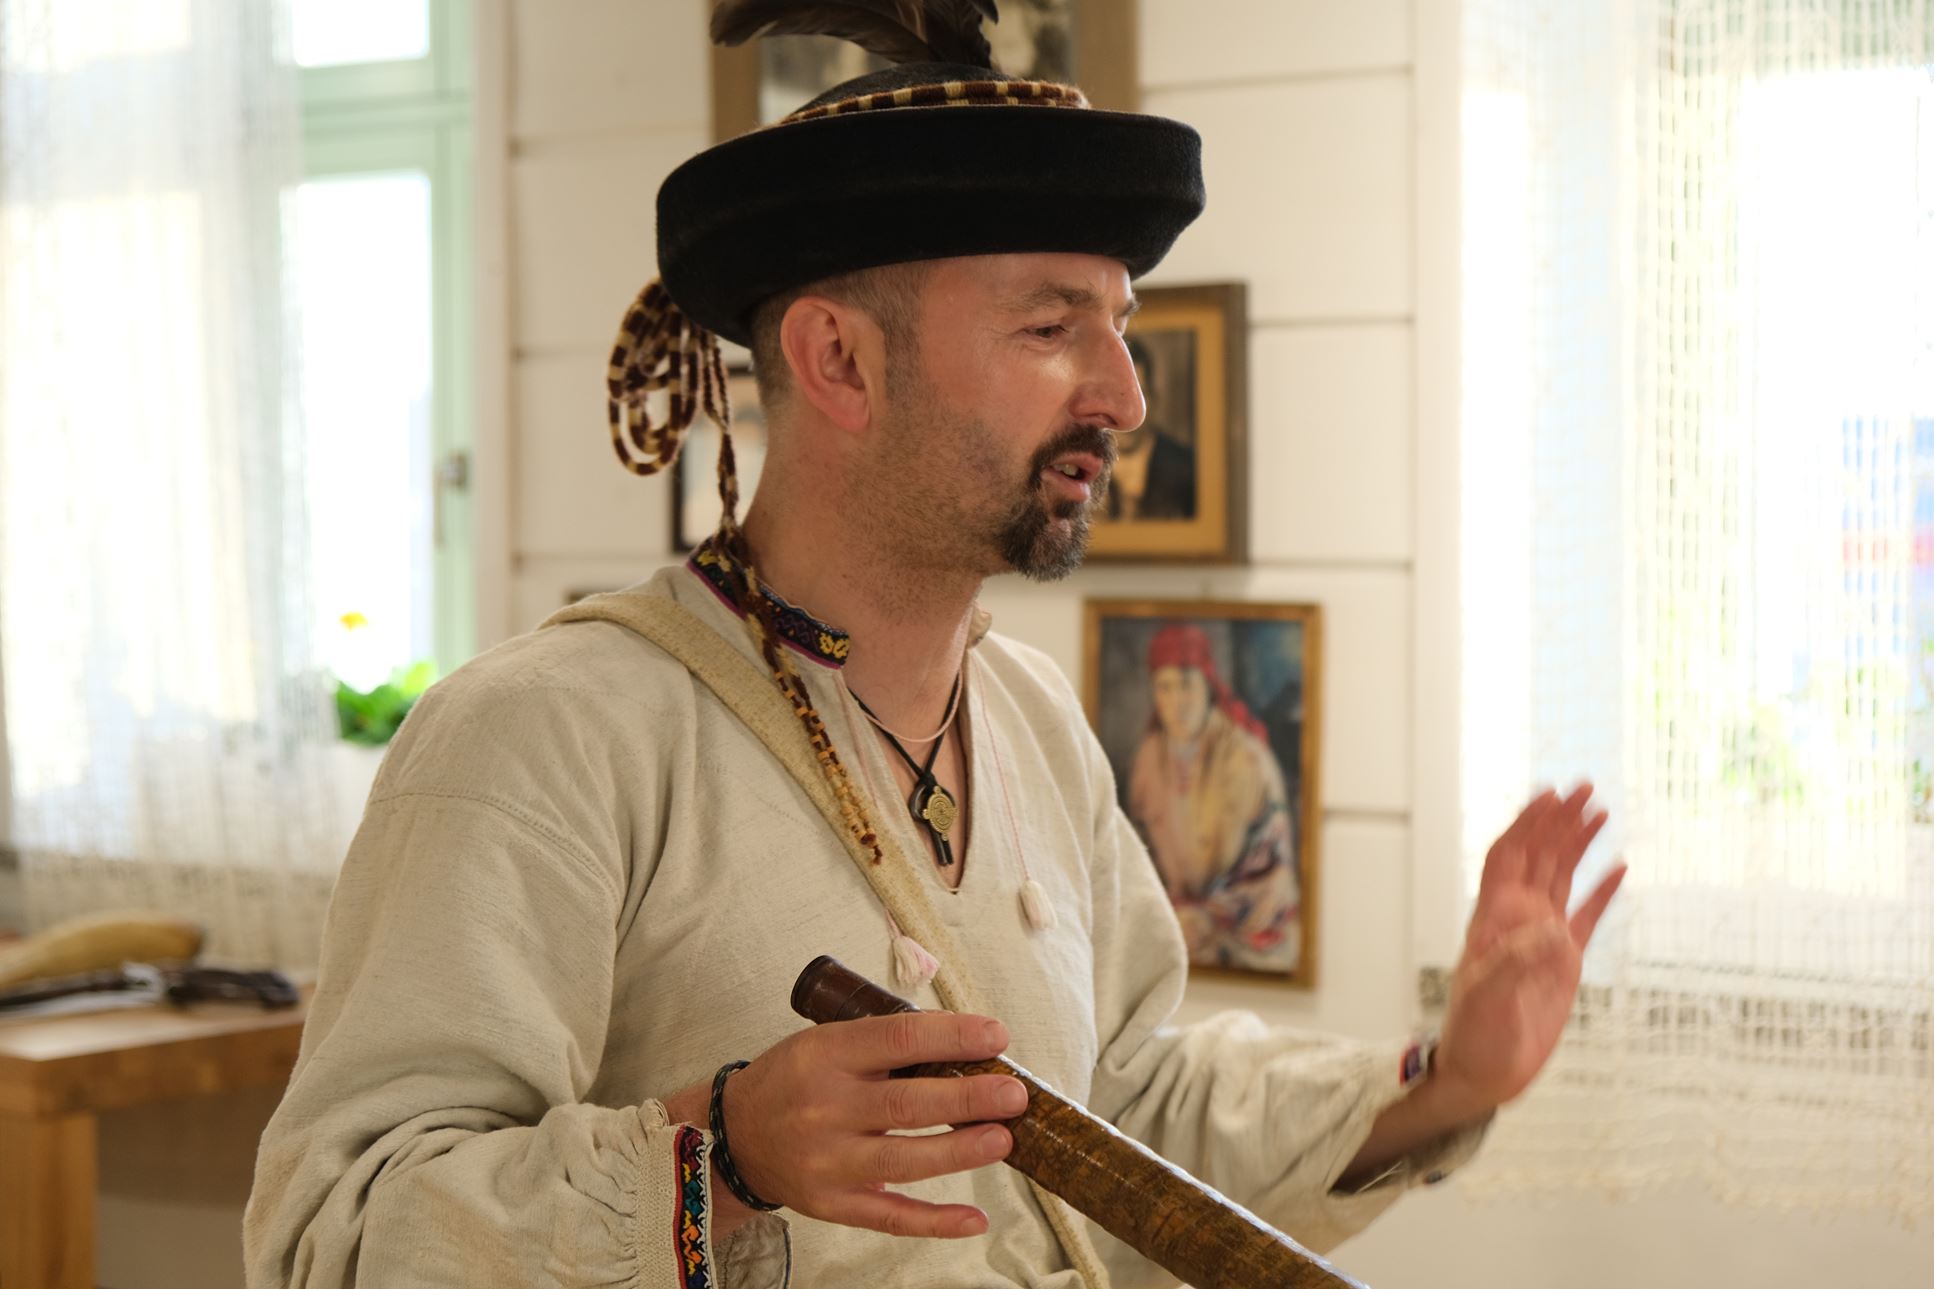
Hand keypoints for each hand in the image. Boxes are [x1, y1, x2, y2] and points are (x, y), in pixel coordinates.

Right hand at [719, 1012, 1027, 1237]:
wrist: (734, 1136)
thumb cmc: (795, 1079)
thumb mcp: (825, 1042)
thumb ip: (885, 1044)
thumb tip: (968, 1047)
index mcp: (825, 1054)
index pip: (897, 1040)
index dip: (951, 1037)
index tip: (996, 1036)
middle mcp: (824, 1107)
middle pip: (905, 1104)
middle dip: (967, 1097)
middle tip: (1015, 1094)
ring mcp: (827, 1161)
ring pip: (903, 1161)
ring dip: (959, 1151)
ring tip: (1004, 1139)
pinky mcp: (832, 1204)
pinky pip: (890, 1216)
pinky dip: (935, 1221)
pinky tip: (975, 1218)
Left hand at [1435, 784, 1626, 1114]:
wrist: (1483, 1072)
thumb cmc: (1474, 1035)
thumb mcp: (1487, 999)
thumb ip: (1515, 964)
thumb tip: (1550, 932)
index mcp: (1493, 919)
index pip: (1509, 857)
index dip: (1527, 824)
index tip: (1550, 795)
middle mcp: (1517, 920)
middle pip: (1539, 856)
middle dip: (1558, 820)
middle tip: (1585, 787)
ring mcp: (1541, 939)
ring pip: (1562, 877)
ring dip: (1578, 844)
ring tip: (1601, 811)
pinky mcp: (1564, 963)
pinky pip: (1586, 916)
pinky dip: (1602, 891)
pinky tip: (1619, 868)